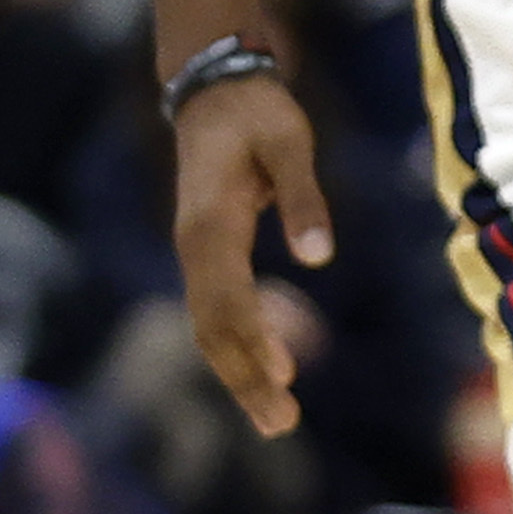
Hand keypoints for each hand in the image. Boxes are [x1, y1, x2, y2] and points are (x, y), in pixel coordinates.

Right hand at [170, 71, 336, 439]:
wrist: (215, 89)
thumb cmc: (258, 113)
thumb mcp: (290, 143)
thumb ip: (305, 197)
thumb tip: (319, 256)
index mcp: (211, 224)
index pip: (227, 298)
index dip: (253, 341)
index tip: (282, 379)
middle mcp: (193, 244)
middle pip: (212, 326)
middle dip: (243, 377)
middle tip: (281, 424)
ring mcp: (194, 250)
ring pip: (208, 324)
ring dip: (238, 371)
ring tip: (275, 415)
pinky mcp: (205, 250)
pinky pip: (215, 309)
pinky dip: (237, 345)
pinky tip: (266, 372)